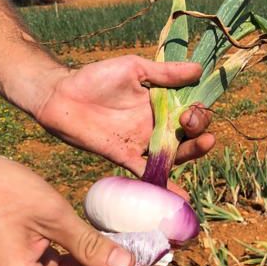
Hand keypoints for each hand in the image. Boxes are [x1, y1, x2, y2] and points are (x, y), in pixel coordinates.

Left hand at [35, 55, 213, 176]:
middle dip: (199, 130)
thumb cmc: (96, 77)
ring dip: (192, 151)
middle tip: (191, 122)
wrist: (62, 94)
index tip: (194, 107)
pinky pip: (148, 173)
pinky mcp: (125, 156)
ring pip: (174, 154)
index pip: (191, 111)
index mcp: (161, 104)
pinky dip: (164, 184)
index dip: (199, 111)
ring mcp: (141, 142)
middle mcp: (155, 125)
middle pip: (188, 135)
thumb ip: (165, 73)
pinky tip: (181, 196)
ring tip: (204, 143)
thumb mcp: (135, 69)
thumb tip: (199, 70)